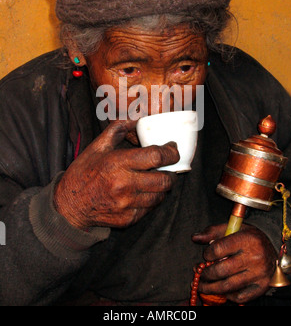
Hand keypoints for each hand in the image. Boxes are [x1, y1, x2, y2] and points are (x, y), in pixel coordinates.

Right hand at [54, 119, 179, 229]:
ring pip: (160, 195)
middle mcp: (124, 185)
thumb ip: (117, 129)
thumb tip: (136, 118)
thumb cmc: (83, 172)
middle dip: (172, 172)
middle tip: (168, 166)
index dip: (171, 152)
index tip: (172, 149)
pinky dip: (152, 199)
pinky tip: (145, 192)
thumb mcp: (97, 147)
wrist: (69, 205)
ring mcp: (127, 204)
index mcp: (117, 163)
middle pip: (164, 179)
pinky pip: (150, 208)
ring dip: (163, 186)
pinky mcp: (128, 219)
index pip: (156, 156)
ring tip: (157, 179)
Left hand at [192, 224, 276, 303]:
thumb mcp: (232, 228)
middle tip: (199, 273)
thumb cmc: (248, 236)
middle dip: (206, 274)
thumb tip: (195, 237)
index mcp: (246, 240)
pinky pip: (241, 296)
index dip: (207, 254)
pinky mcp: (262, 286)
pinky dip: (228, 296)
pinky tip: (221, 290)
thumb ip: (212, 232)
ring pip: (229, 286)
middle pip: (222, 270)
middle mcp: (254, 257)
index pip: (219, 249)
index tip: (205, 256)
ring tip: (202, 286)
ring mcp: (259, 274)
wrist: (272, 245)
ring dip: (212, 288)